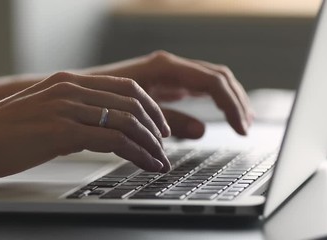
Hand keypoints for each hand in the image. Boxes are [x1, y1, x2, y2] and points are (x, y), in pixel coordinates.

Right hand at [0, 72, 171, 177]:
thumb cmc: (1, 131)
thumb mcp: (43, 111)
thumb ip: (71, 112)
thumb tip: (98, 125)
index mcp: (69, 81)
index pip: (126, 87)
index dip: (149, 107)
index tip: (158, 126)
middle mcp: (71, 89)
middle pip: (133, 101)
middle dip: (157, 125)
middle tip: (164, 144)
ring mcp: (67, 108)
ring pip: (128, 120)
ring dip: (151, 142)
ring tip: (159, 160)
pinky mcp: (62, 131)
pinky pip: (113, 139)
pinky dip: (137, 153)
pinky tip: (145, 164)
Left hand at [86, 50, 253, 137]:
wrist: (80, 89)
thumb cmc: (103, 96)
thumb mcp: (139, 111)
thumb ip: (170, 120)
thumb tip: (201, 130)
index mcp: (166, 67)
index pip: (213, 82)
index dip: (231, 105)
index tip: (240, 127)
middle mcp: (171, 66)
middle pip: (218, 77)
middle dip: (236, 101)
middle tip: (245, 127)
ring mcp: (171, 73)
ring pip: (212, 80)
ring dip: (230, 100)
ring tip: (241, 122)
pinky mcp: (168, 82)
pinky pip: (200, 87)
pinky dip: (215, 100)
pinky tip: (220, 114)